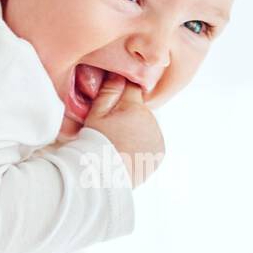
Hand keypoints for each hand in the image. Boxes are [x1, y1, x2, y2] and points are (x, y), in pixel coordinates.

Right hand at [81, 72, 164, 186]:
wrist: (101, 178)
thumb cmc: (93, 144)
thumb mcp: (95, 114)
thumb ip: (108, 92)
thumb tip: (118, 74)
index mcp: (136, 108)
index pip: (132, 88)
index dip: (120, 94)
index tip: (112, 105)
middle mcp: (152, 121)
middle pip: (140, 109)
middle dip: (128, 114)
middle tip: (111, 130)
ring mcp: (157, 138)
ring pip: (146, 125)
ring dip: (136, 129)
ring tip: (118, 143)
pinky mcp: (159, 153)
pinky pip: (152, 141)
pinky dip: (142, 144)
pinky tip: (127, 151)